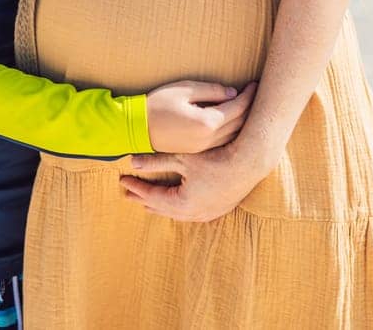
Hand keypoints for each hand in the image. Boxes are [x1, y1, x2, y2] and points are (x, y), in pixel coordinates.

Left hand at [118, 141, 271, 222]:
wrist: (249, 163)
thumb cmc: (217, 158)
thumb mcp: (183, 158)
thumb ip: (156, 162)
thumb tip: (132, 162)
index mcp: (182, 203)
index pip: (152, 196)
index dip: (136, 187)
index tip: (123, 181)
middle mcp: (193, 213)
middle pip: (162, 208)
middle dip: (144, 199)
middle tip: (129, 193)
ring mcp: (207, 213)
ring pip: (177, 214)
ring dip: (161, 206)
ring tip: (149, 201)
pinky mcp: (219, 210)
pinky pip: (192, 214)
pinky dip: (179, 209)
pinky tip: (177, 206)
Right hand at [145, 80, 256, 153]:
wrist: (136, 129)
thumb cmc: (157, 104)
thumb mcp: (184, 89)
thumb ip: (211, 90)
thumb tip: (232, 93)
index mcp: (207, 123)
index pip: (237, 108)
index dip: (249, 95)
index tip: (256, 84)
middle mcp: (209, 139)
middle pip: (240, 124)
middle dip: (251, 108)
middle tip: (258, 94)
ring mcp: (203, 148)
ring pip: (233, 135)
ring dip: (244, 121)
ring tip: (250, 106)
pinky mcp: (197, 152)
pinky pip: (223, 141)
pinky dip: (233, 131)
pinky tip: (235, 121)